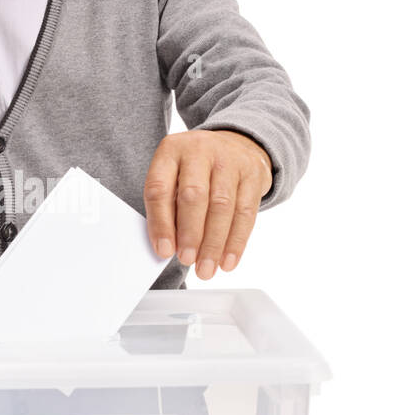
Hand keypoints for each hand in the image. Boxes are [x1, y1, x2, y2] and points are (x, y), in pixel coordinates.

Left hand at [143, 129, 272, 279]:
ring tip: (206, 268)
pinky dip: (236, 242)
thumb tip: (168, 248)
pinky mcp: (253, 173)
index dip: (161, 223)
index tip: (164, 250)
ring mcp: (229, 159)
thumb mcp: (173, 177)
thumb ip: (167, 208)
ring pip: (222, 206)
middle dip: (190, 234)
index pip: (160, 189)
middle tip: (187, 260)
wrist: (233, 146)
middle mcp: (200, 150)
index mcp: (171, 150)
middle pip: (194, 195)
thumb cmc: (195, 170)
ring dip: (213, 244)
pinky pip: (245, 213)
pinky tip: (228, 260)